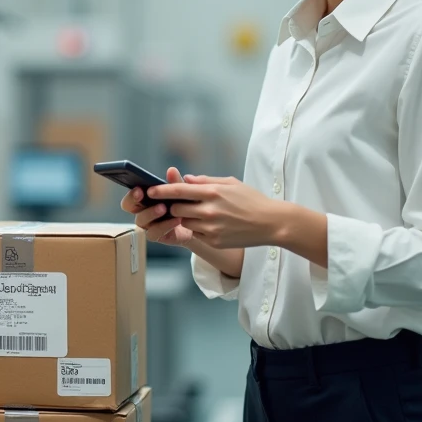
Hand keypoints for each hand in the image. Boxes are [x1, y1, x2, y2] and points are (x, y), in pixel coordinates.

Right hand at [120, 167, 195, 247]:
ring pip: (141, 221)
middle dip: (134, 200)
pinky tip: (176, 219)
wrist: (197, 225)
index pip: (130, 196)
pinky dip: (165, 226)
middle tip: (143, 195)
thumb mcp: (182, 192)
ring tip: (163, 208)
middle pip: (129, 207)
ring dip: (151, 213)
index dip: (131, 193)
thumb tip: (172, 170)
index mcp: (144, 199)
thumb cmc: (185, 205)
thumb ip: (176, 182)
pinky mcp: (158, 236)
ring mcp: (148, 225)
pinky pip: (154, 233)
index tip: (139, 188)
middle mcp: (142, 212)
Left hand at [147, 175, 281, 249]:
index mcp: (213, 192)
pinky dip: (198, 228)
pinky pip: (196, 234)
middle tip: (177, 203)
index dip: (161, 191)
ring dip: (185, 218)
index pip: (179, 190)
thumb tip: (186, 179)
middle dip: (174, 206)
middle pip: (177, 209)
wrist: (271, 223)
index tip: (150, 191)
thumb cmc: (251, 200)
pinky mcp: (215, 241)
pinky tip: (210, 224)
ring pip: (185, 223)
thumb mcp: (230, 183)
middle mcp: (209, 211)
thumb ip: (206, 181)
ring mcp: (212, 228)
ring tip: (198, 213)